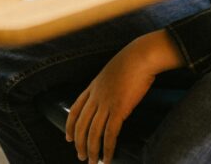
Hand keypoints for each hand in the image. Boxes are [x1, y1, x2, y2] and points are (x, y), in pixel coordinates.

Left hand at [65, 30, 182, 162]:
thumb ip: (108, 83)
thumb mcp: (113, 70)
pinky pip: (110, 134)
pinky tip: (108, 157)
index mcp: (93, 86)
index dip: (70, 126)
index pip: (74, 109)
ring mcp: (106, 103)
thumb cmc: (133, 59)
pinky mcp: (119, 109)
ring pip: (93, 132)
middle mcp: (96, 96)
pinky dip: (107, 148)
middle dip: (79, 143)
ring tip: (92, 161)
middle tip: (81, 156)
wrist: (142, 56)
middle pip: (81, 124)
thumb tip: (113, 92)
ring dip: (91, 149)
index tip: (68, 137)